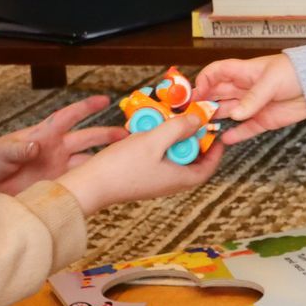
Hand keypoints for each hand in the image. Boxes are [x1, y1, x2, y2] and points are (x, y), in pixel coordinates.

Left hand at [0, 96, 124, 195]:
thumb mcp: (1, 152)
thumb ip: (18, 148)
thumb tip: (34, 146)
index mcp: (44, 135)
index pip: (69, 116)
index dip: (86, 108)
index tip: (104, 100)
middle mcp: (55, 150)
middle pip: (87, 139)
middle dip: (107, 136)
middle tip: (127, 136)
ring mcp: (57, 168)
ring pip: (88, 162)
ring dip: (103, 161)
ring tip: (122, 162)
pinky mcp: (55, 186)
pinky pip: (77, 184)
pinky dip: (90, 185)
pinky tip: (103, 186)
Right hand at [54, 111, 223, 214]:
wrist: (90, 185)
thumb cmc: (121, 167)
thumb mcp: (153, 141)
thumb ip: (178, 129)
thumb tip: (198, 121)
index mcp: (178, 178)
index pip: (207, 168)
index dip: (214, 152)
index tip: (216, 134)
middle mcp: (169, 182)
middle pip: (189, 159)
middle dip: (189, 138)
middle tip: (186, 120)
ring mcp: (154, 180)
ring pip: (171, 156)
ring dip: (170, 138)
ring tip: (162, 120)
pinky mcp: (140, 176)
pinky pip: (156, 157)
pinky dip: (155, 142)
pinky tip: (144, 130)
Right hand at [193, 54, 305, 143]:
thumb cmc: (295, 72)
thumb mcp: (272, 81)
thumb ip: (253, 98)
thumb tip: (236, 114)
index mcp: (243, 72)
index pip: (216, 73)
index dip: (203, 81)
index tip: (195, 95)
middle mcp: (244, 89)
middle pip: (217, 95)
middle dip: (204, 104)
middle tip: (193, 117)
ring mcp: (253, 105)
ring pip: (228, 113)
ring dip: (216, 120)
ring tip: (204, 130)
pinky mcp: (264, 120)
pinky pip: (246, 129)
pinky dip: (236, 135)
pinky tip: (224, 140)